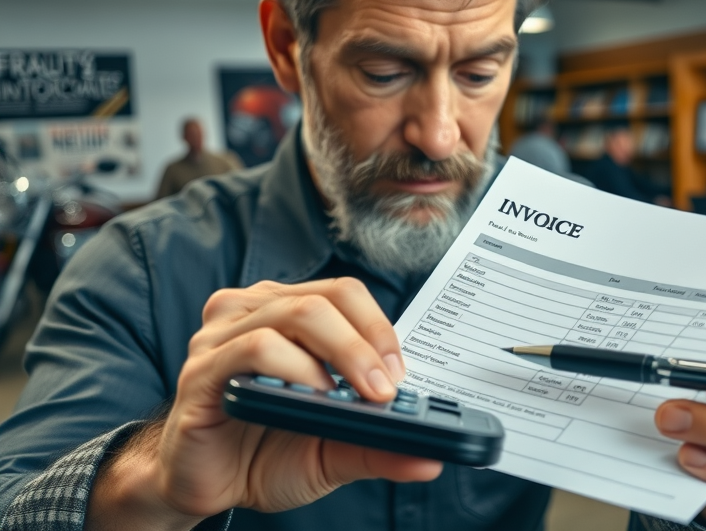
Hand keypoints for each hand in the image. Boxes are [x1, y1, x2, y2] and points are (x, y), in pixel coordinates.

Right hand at [86, 279, 441, 530]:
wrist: (204, 487)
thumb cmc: (263, 455)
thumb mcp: (332, 452)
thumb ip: (377, 447)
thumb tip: (429, 458)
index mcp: (287, 315)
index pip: (344, 293)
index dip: (379, 327)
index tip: (399, 374)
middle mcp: (254, 313)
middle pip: (325, 298)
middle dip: (366, 341)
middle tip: (386, 387)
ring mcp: (223, 336)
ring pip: (296, 312)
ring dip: (339, 352)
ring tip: (355, 394)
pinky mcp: (202, 369)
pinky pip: (255, 347)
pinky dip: (295, 368)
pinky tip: (311, 396)